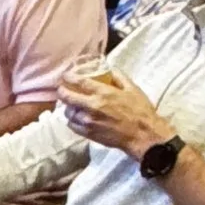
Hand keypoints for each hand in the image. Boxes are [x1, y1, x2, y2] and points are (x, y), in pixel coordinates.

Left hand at [60, 73, 176, 162]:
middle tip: (62, 89)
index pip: (79, 82)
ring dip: (67, 107)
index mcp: (104, 93)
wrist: (143, 135)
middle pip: (68, 97)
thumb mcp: (133, 88)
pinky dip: (71, 120)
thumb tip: (109, 69)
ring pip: (68, 112)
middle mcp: (92, 106)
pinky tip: (75, 118)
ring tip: (70, 105)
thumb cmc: (140, 111)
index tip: (66, 75)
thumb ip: (119, 77)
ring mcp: (88, 121)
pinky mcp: (88, 133)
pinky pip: (72, 125)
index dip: (69, 77)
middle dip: (62, 92)